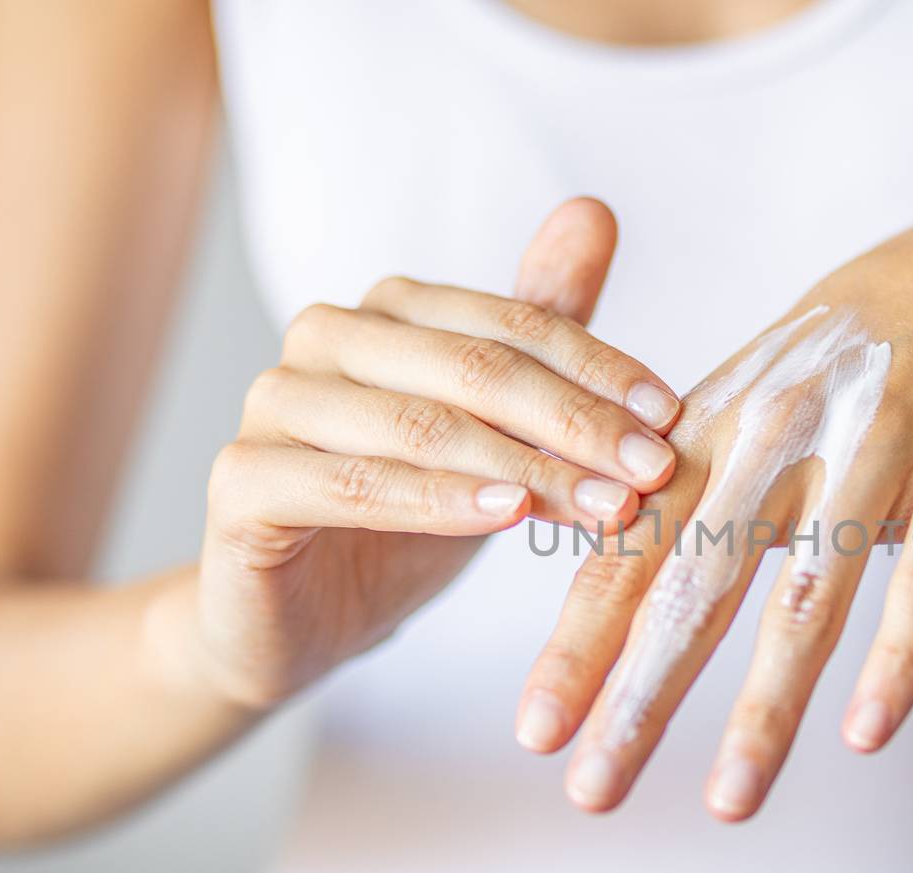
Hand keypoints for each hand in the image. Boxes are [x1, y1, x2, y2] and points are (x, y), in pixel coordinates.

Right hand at [182, 199, 682, 707]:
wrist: (302, 619)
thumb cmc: (406, 514)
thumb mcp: (490, 425)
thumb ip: (535, 327)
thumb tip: (593, 211)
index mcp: (389, 312)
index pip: (514, 325)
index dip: (600, 369)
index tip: (671, 418)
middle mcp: (325, 338)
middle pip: (474, 368)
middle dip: (576, 422)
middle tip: (652, 470)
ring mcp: (274, 405)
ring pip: (421, 427)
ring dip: (526, 469)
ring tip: (605, 507)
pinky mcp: (241, 482)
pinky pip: (351, 485)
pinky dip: (436, 501)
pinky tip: (506, 516)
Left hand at [516, 215, 912, 817]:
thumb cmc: (834, 362)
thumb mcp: (743, 406)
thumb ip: (676, 493)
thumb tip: (596, 597)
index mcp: (714, 428)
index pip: (630, 548)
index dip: (580, 641)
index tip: (535, 732)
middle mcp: (780, 438)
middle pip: (699, 587)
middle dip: (642, 695)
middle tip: (593, 790)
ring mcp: (877, 452)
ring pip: (810, 598)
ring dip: (766, 709)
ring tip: (729, 802)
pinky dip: (898, 659)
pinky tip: (867, 733)